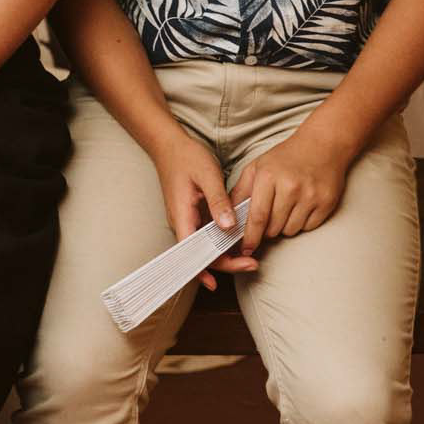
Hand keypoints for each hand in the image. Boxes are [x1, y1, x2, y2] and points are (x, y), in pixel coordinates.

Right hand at [150, 125, 256, 288]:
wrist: (169, 145)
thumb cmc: (187, 157)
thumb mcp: (207, 175)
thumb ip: (218, 201)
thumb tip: (229, 227)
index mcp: (181, 215)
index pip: (192, 252)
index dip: (206, 269)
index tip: (224, 279)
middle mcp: (181, 222)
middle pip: (200, 255)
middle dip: (226, 264)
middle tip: (253, 263)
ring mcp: (187, 220)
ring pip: (205, 247)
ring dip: (226, 254)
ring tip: (251, 254)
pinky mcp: (193, 216)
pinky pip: (207, 236)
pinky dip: (222, 242)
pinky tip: (239, 239)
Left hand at [232, 127, 350, 253]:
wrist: (323, 145)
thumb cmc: (286, 157)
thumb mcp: (257, 167)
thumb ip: (241, 191)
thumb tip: (227, 216)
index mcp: (269, 176)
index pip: (257, 216)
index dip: (250, 236)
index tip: (245, 249)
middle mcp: (290, 186)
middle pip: (273, 227)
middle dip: (266, 230)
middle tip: (268, 218)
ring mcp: (310, 195)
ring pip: (290, 230)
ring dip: (284, 226)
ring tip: (286, 207)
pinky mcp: (326, 202)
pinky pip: (308, 227)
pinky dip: (302, 223)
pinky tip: (301, 206)